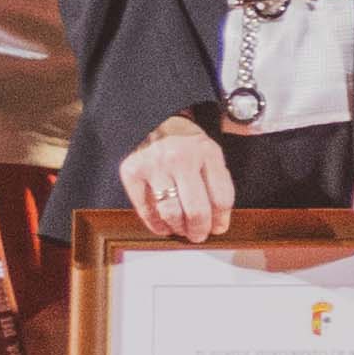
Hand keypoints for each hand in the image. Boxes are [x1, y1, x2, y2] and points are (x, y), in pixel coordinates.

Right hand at [116, 117, 237, 244]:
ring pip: (171, 213)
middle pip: (197, 210)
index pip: (221, 197)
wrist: (153, 119)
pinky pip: (145, 209)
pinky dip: (155, 224)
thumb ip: (218, 181)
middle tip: (199, 235)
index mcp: (207, 152)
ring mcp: (155, 165)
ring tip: (181, 230)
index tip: (218, 228)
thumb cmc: (185, 142)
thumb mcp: (209, 152)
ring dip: (178, 229)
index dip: (221, 219)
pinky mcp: (132, 172)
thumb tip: (219, 221)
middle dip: (200, 230)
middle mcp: (181, 158)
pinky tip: (162, 226)